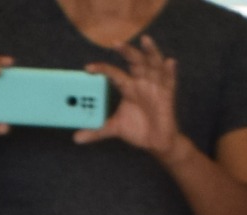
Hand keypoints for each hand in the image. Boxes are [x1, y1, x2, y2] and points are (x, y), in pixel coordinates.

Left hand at [82, 35, 179, 155]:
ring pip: (153, 64)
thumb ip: (97, 131)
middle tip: (116, 43)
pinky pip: (169, 80)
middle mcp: (141, 82)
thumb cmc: (137, 129)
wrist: (156, 142)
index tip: (88, 68)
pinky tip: (169, 62)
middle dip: (126, 51)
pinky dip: (169, 71)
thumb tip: (76, 138)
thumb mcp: (115, 128)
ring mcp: (155, 86)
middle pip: (134, 61)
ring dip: (150, 52)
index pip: (113, 74)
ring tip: (145, 40)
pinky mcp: (167, 94)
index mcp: (127, 87)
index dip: (102, 69)